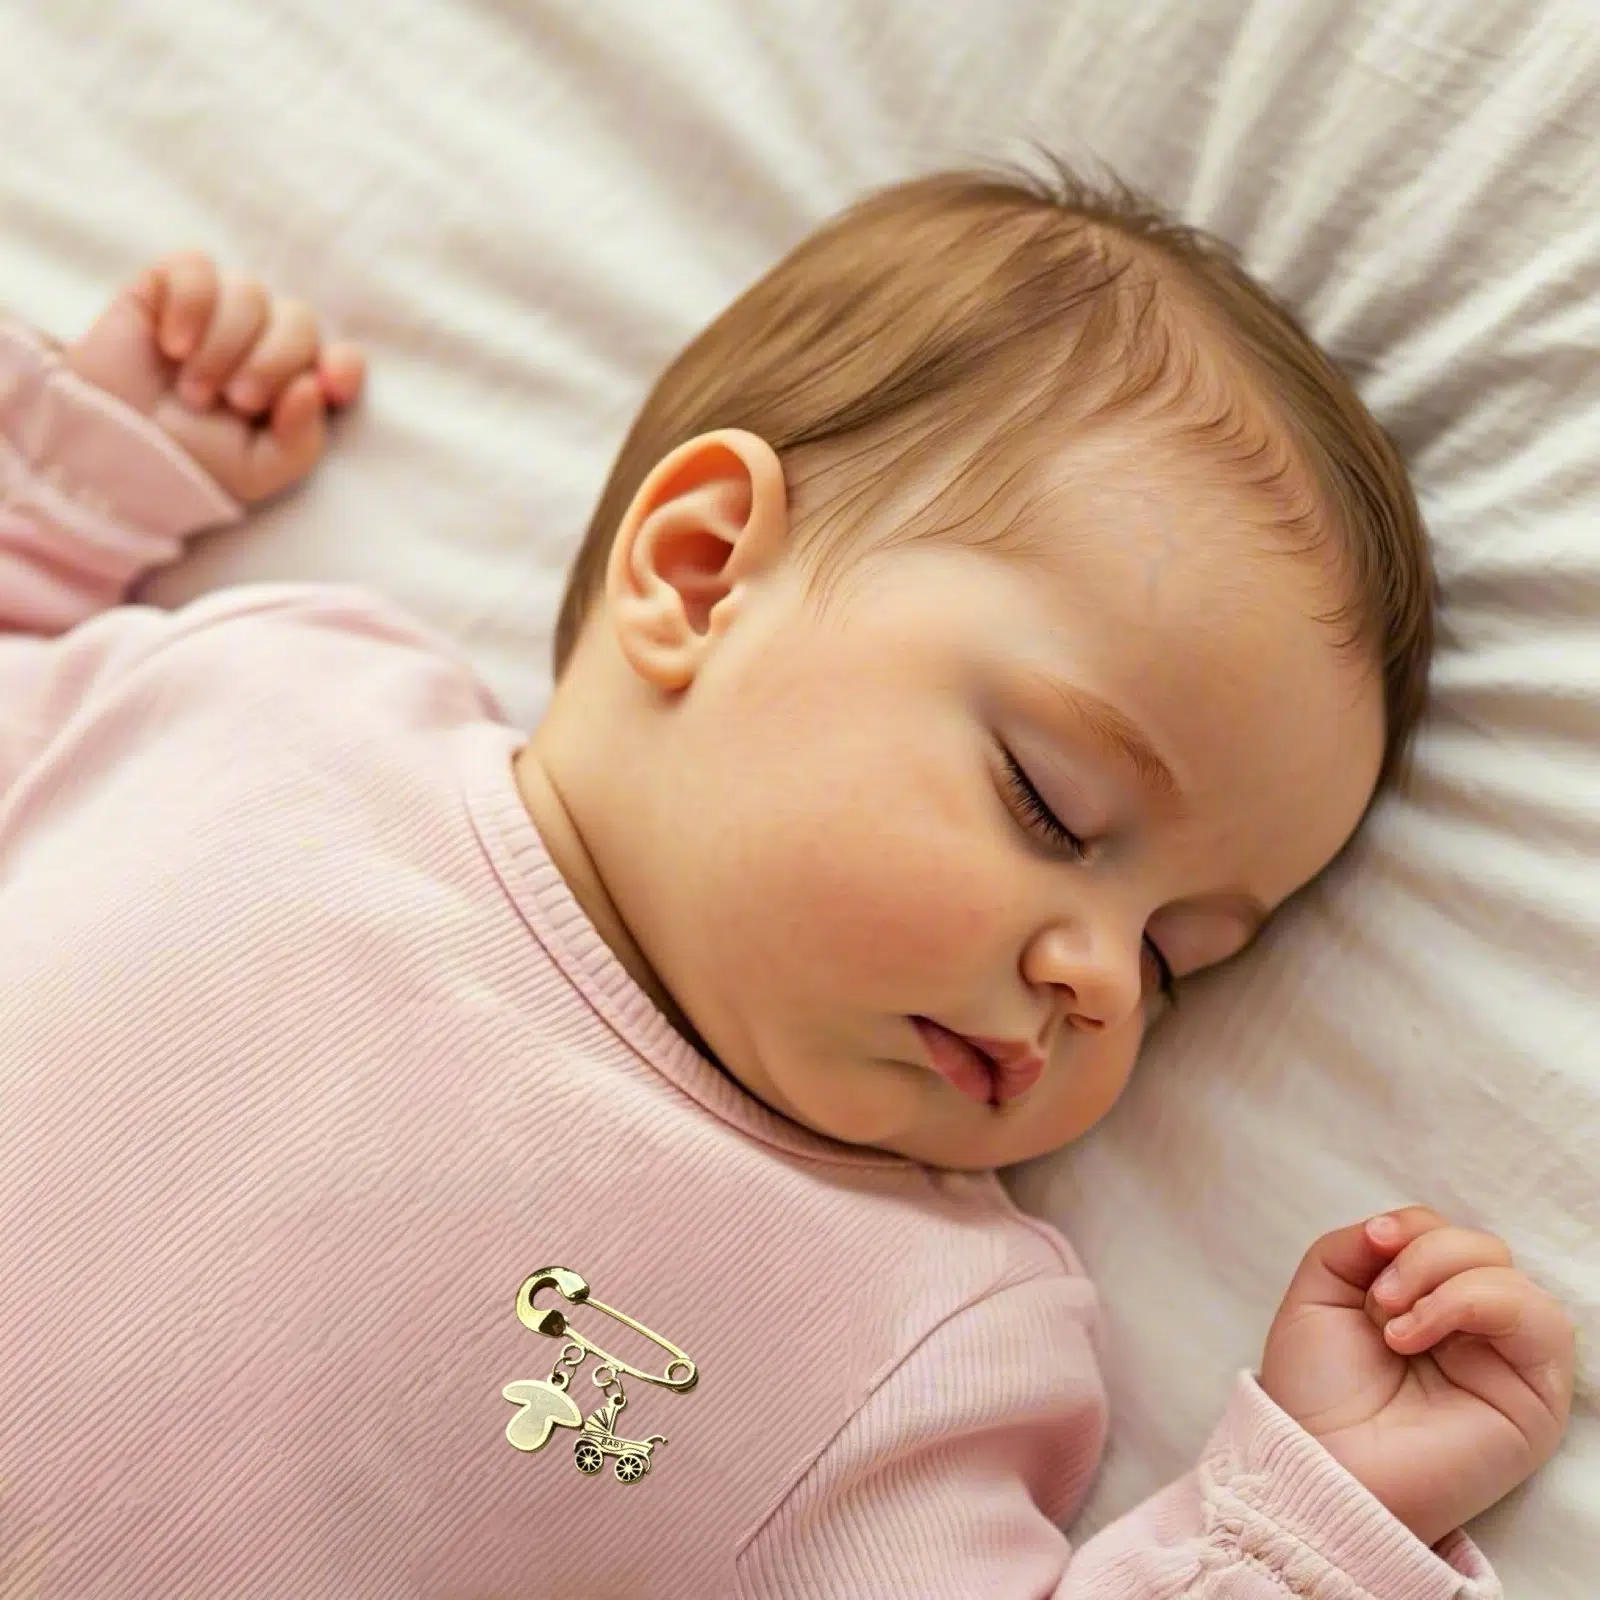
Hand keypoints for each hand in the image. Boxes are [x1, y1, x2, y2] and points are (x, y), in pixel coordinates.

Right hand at [64, 251, 364, 503]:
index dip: (342, 366)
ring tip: (193, 389)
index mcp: (293, 386)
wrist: (116, 450)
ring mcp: (218, 312)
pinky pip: (198, 267)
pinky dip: (191, 304)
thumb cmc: (191, 463)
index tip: (330, 387)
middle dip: (272, 362)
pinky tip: (172, 344)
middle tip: (237, 400)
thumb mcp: (259, 471)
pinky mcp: (169, 287)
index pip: (340, 359)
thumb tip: (316, 386)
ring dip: (224, 345)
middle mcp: (262, 343)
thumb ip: (302, 441)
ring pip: (250, 292)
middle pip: (299, 320)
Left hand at [1259, 1207, 1573, 1546]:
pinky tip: (1416, 1335)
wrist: (1319, 1462)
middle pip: (1482, 1245)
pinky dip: (1472, 1301)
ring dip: (1443, 1276)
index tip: (1369, 1245)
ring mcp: (1506, 1362)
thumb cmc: (1317, 1391)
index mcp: (1426, 1302)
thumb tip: (1395, 1226)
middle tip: (1378, 1300)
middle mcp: (1472, 1330)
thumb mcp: (1319, 1293)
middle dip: (1424, 1252)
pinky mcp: (1535, 1398)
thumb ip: (1355, 1245)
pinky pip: (1539, 1320)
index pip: (1445, 1233)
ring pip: (1510, 1273)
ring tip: (1394, 1324)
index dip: (1409, 1227)